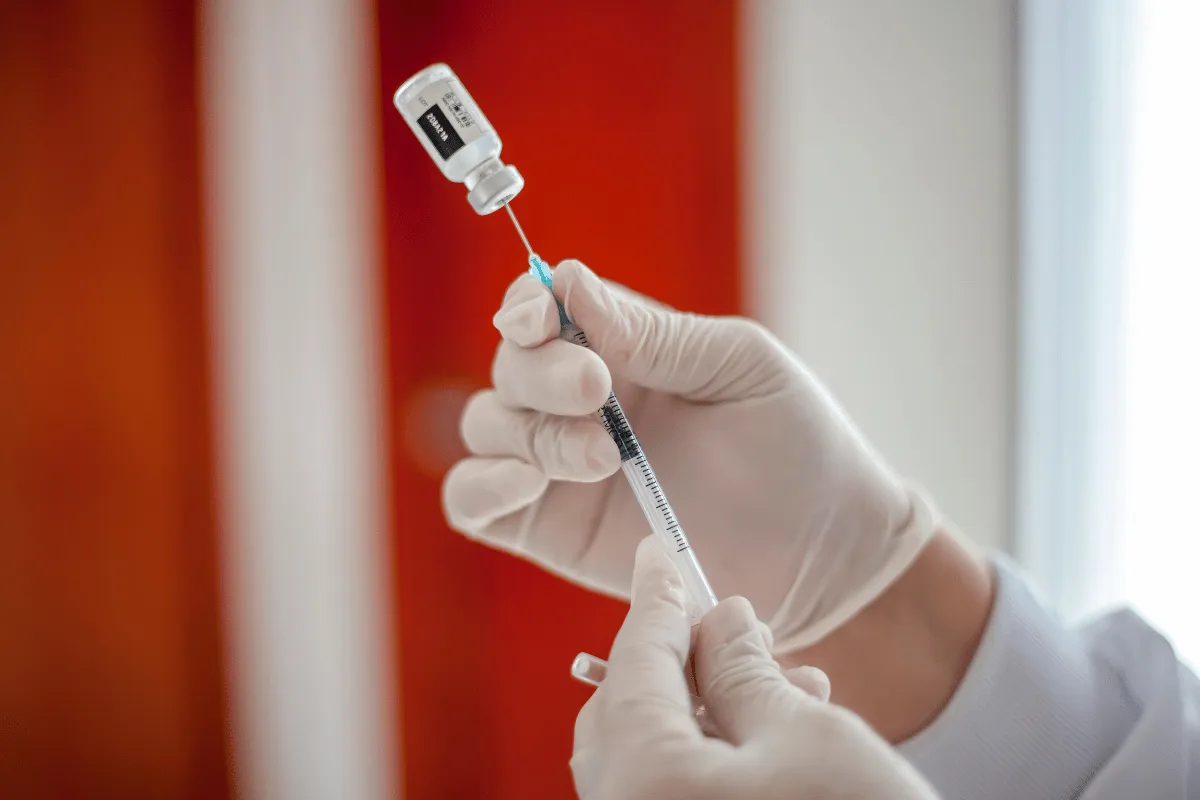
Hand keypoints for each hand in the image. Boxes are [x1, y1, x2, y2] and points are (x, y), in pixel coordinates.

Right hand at [443, 259, 933, 649]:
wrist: (827, 550)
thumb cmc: (797, 442)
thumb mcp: (740, 365)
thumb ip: (655, 334)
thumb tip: (566, 281)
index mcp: (624, 349)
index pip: (541, 309)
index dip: (527, 306)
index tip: (545, 317)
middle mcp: (581, 403)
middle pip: (508, 365)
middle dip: (541, 372)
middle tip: (599, 390)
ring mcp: (561, 467)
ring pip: (486, 426)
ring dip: (528, 430)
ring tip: (604, 455)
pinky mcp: (551, 532)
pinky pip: (471, 502)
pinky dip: (479, 485)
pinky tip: (528, 484)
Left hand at [570, 536, 937, 799]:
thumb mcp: (810, 735)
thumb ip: (745, 668)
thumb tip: (721, 618)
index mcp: (643, 780)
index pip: (635, 661)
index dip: (655, 597)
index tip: (656, 549)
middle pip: (626, 711)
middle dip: (679, 658)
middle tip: (728, 622)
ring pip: (653, 756)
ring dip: (707, 706)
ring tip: (785, 676)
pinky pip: (672, 794)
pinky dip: (710, 757)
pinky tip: (773, 736)